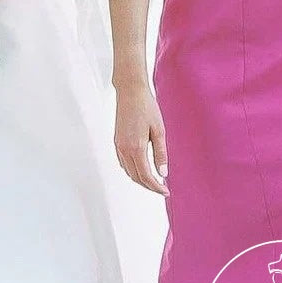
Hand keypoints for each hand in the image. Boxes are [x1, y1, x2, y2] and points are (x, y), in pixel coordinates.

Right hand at [114, 81, 168, 196]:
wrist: (130, 91)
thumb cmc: (146, 107)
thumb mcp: (159, 131)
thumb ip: (161, 153)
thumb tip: (163, 173)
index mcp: (136, 148)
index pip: (146, 176)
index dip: (156, 187)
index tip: (165, 191)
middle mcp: (124, 149)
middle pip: (135, 177)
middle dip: (148, 186)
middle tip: (161, 188)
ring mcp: (118, 145)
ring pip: (128, 171)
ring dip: (139, 179)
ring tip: (153, 179)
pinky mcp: (116, 141)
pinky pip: (123, 162)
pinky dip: (132, 170)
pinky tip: (141, 167)